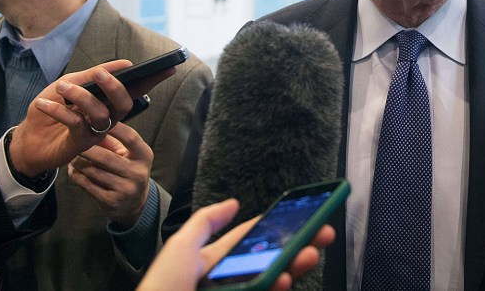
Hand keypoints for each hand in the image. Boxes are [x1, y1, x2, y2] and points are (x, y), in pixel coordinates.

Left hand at [8, 60, 174, 175]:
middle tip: (99, 73)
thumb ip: (90, 77)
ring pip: (100, 114)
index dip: (152, 80)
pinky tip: (43, 104)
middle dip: (114, 87)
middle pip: (123, 104)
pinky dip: (59, 110)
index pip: (133, 90)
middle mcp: (107, 119)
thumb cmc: (50, 112)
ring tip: (62, 86)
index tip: (168, 68)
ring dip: (80, 96)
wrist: (28, 140)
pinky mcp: (80, 145)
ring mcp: (96, 133)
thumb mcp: (68, 86)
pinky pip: (76, 124)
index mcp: (107, 103)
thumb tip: (124, 64)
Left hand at [69, 121, 153, 228]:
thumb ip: (111, 140)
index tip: (96, 118)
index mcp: (144, 156)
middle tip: (74, 140)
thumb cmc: (127, 169)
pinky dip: (76, 176)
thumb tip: (90, 120)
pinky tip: (72, 170)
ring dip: (78, 162)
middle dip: (86, 148)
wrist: (134, 203)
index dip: (113, 127)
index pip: (130, 137)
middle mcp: (138, 173)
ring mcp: (125, 189)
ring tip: (72, 155)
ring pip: (93, 171)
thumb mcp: (127, 154)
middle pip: (105, 157)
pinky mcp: (111, 202)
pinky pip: (87, 185)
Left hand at [137, 199, 335, 290]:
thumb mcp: (182, 248)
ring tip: (309, 254)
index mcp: (216, 262)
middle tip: (321, 233)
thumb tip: (234, 202)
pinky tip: (285, 280)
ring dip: (295, 266)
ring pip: (275, 281)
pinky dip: (278, 288)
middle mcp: (231, 280)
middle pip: (270, 260)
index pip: (251, 239)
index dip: (275, 226)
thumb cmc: (163, 288)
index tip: (302, 214)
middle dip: (296, 245)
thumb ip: (206, 223)